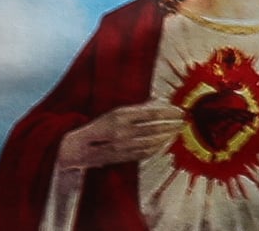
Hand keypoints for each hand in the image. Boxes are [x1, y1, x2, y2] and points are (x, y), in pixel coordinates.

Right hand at [56, 103, 183, 171]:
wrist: (73, 148)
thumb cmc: (96, 126)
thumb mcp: (114, 111)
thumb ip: (136, 108)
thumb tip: (157, 100)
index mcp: (120, 115)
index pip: (151, 112)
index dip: (168, 111)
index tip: (180, 109)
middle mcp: (122, 131)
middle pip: (154, 127)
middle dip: (172, 123)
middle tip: (185, 119)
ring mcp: (121, 146)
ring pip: (151, 141)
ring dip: (168, 136)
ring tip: (179, 130)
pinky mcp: (121, 158)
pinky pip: (144, 153)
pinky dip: (157, 148)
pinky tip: (165, 143)